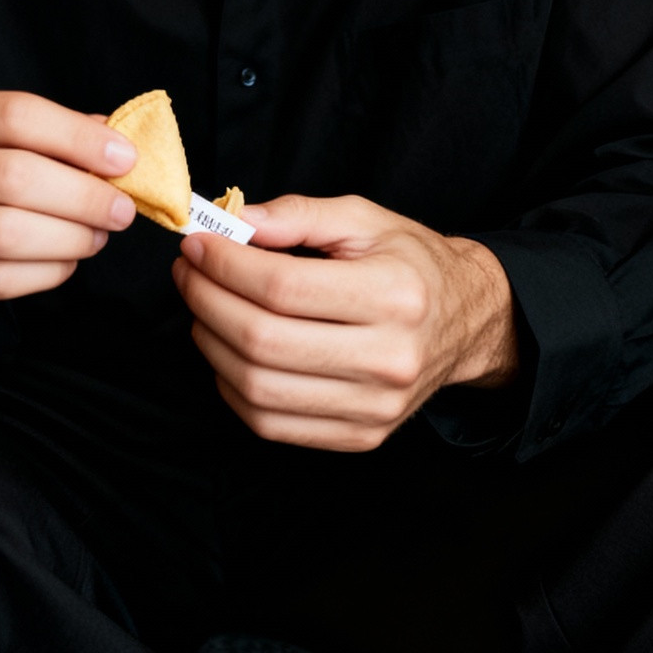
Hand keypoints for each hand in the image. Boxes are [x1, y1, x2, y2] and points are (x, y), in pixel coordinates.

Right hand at [0, 88, 138, 351]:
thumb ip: (52, 134)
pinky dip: (46, 272)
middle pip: (14, 175)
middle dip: (82, 195)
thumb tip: (118, 143)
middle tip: (121, 209)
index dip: (77, 137)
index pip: (15, 114)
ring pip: (7, 232)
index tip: (125, 159)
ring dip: (69, 237)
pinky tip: (66, 261)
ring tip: (97, 236)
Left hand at [171, 193, 517, 450]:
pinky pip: (272, 424)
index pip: (283, 287)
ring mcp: (376, 407)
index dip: (224, 266)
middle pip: (264, 340)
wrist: (465, 321)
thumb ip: (298, 215)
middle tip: (188, 273)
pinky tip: (227, 351)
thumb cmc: (409, 263)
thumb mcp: (364, 219)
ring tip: (202, 308)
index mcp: (394, 294)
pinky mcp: (361, 437)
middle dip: (207, 302)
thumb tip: (234, 222)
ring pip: (259, 388)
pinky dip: (233, 388)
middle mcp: (390, 358)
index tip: (196, 245)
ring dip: (210, 345)